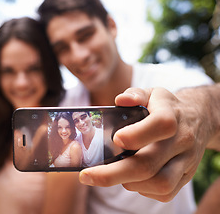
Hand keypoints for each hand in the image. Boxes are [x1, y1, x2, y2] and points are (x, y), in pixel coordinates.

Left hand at [79, 87, 211, 201]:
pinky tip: (131, 179)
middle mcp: (182, 140)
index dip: (137, 135)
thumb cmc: (165, 106)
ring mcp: (185, 161)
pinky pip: (165, 192)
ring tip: (111, 174)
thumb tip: (120, 100)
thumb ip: (135, 94)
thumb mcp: (152, 93)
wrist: (198, 119)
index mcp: (172, 115)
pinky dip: (143, 189)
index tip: (115, 139)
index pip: (161, 125)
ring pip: (159, 182)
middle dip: (113, 173)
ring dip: (129, 182)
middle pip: (150, 163)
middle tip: (87, 176)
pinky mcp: (185, 176)